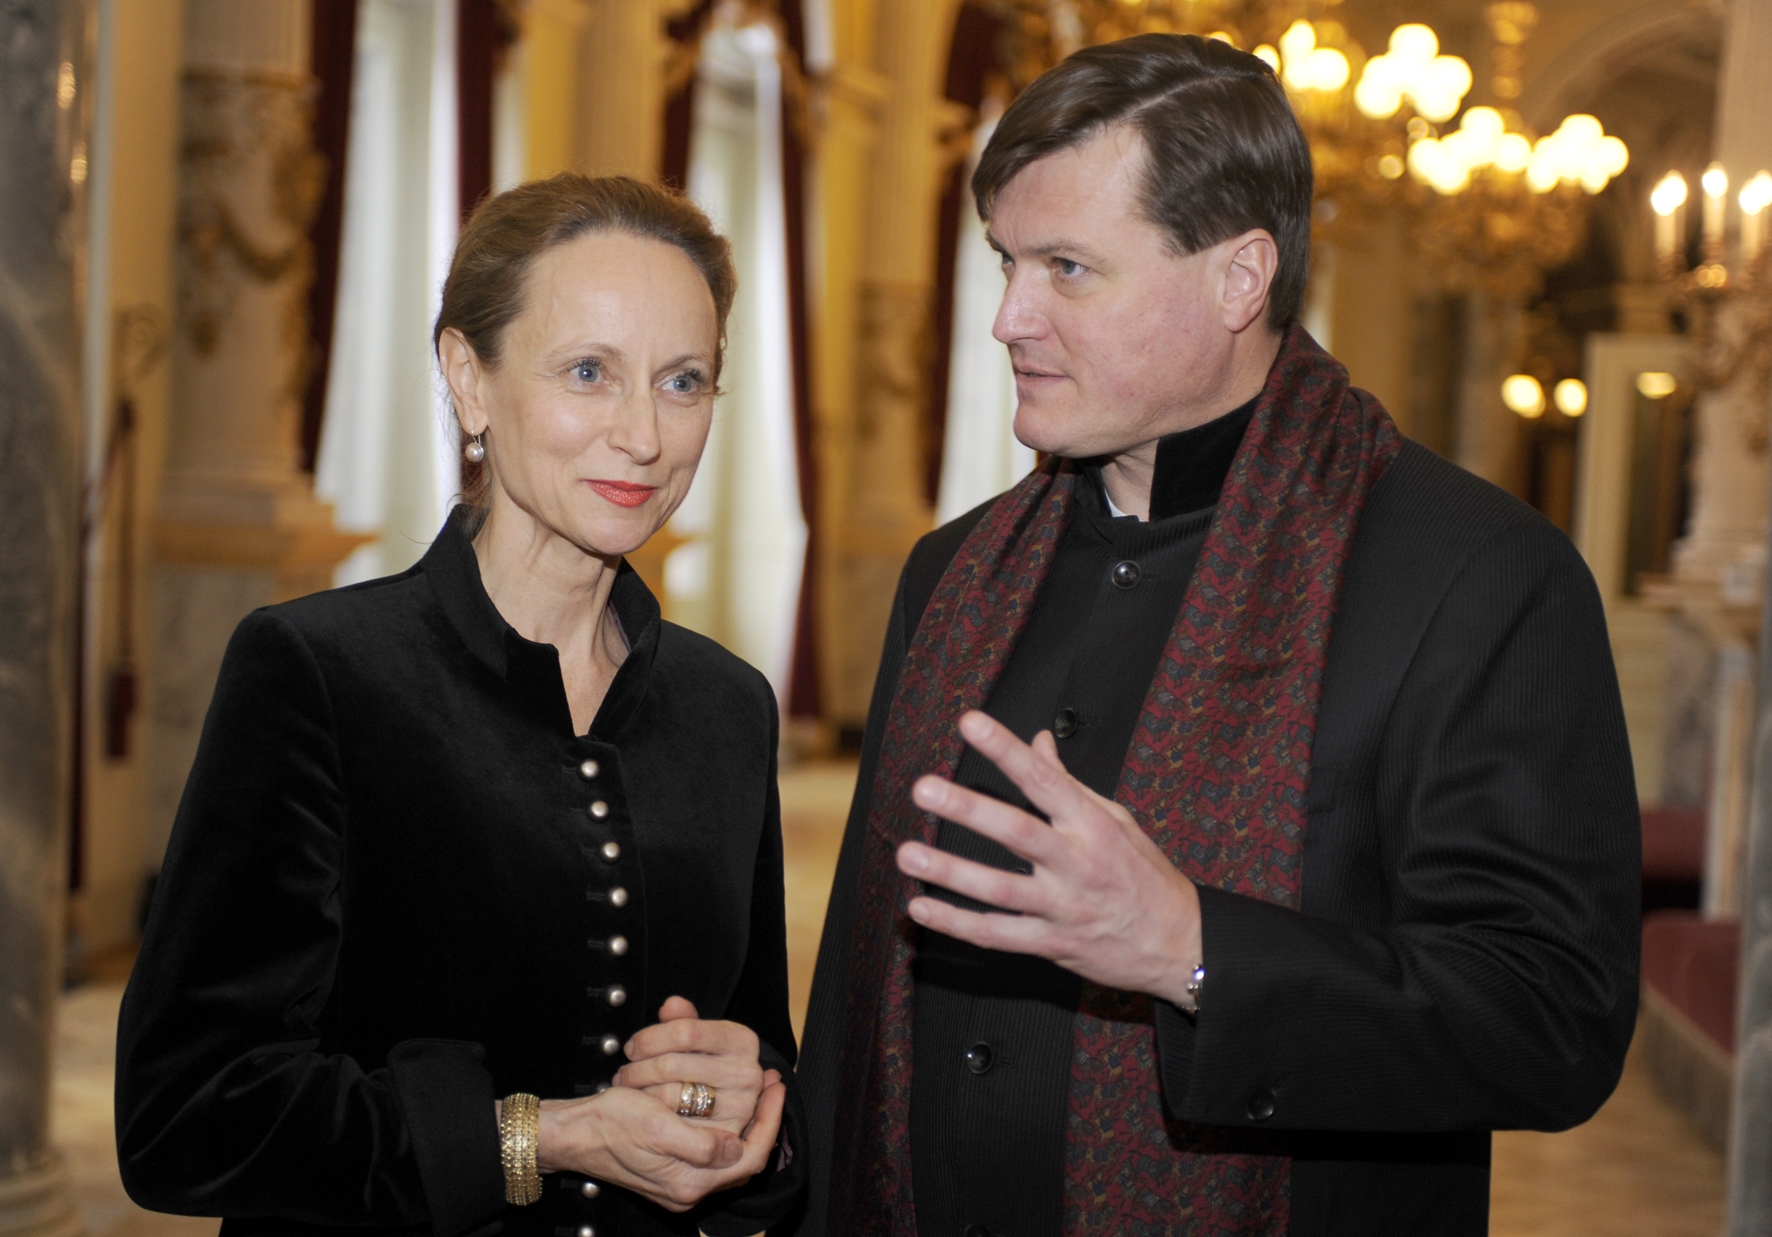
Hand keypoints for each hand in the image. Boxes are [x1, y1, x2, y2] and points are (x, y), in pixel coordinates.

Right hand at [535, 1072, 785, 1212]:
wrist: (572, 1135)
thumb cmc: (609, 1125)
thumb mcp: (656, 1128)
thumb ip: (699, 1145)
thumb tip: (735, 1147)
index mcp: (689, 1184)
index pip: (750, 1158)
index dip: (770, 1122)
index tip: (776, 1088)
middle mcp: (688, 1190)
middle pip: (743, 1159)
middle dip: (761, 1120)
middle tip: (770, 1083)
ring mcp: (678, 1183)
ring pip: (728, 1155)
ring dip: (744, 1122)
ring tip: (755, 1090)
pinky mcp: (669, 1172)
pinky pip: (708, 1152)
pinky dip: (721, 1126)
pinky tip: (722, 1103)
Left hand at [613, 997, 769, 1139]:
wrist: (720, 1113)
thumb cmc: (702, 1069)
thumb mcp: (698, 1040)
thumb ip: (685, 1020)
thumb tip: (672, 1005)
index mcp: (743, 1041)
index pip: (685, 1031)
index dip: (650, 1038)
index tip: (633, 1047)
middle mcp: (748, 1073)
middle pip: (672, 1064)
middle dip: (639, 1068)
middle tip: (625, 1072)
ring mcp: (739, 1107)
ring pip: (669, 1094)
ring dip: (641, 1092)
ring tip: (630, 1088)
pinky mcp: (724, 1136)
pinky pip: (673, 1123)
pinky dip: (651, 1115)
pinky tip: (643, 1107)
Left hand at [896, 710, 1203, 1008]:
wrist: (1181, 943)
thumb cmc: (1145, 875)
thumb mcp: (1116, 819)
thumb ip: (1068, 782)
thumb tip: (1037, 740)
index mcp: (1091, 824)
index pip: (1043, 779)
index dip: (1005, 750)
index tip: (970, 724)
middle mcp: (1076, 862)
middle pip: (1016, 832)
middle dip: (968, 809)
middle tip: (924, 789)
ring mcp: (1063, 906)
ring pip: (1000, 890)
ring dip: (951, 873)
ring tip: (908, 854)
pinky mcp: (1053, 943)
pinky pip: (998, 935)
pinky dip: (957, 924)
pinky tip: (922, 909)